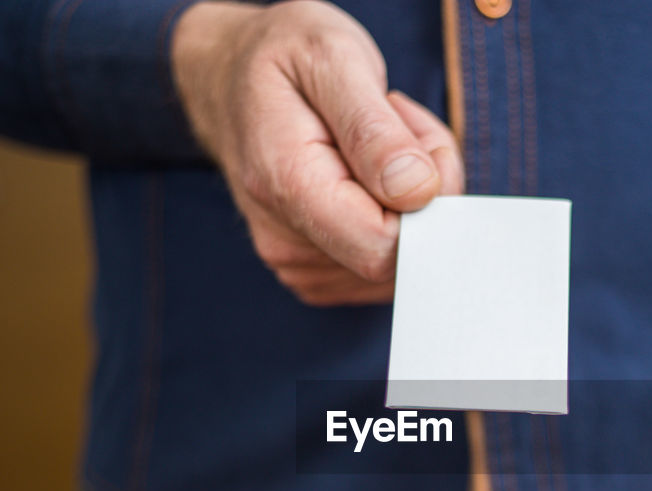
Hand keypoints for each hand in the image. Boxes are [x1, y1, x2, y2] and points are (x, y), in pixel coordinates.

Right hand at [170, 0, 463, 305]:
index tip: (406, 134)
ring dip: (412, 200)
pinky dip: (396, 218)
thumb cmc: (282, 58)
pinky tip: (367, 173)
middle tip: (395, 125)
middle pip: (401, 254)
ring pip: (400, 258)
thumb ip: (374, 130)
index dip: (423, 198)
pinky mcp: (315, 272)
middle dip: (424, 193)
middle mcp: (287, 241)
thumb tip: (417, 192)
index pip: (384, 244)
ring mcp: (299, 264)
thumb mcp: (331, 58)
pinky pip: (385, 262)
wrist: (227, 78)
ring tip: (374, 140)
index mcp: (288, 187)